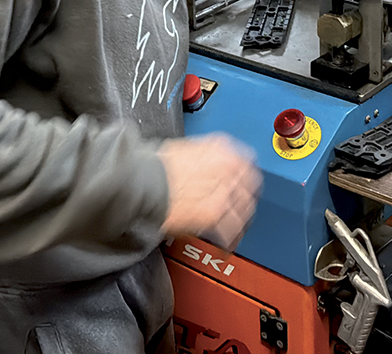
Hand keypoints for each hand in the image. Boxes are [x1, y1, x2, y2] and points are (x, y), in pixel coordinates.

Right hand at [157, 133, 261, 249]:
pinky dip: (230, 239)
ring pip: (245, 209)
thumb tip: (202, 165)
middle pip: (251, 186)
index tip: (244, 182)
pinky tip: (225, 243)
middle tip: (241, 207)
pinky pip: (232, 230)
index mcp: (220, 147)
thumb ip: (202, 157)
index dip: (245, 175)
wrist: (140, 181)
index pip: (247, 161)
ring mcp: (223, 192)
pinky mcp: (215, 215)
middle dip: (247, 197)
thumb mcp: (182, 148)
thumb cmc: (152, 165)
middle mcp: (227, 167)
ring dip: (241, 220)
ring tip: (235, 229)